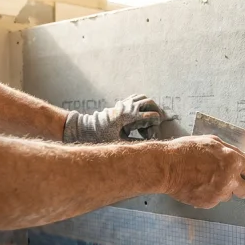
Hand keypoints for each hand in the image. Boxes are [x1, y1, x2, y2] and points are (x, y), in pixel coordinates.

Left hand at [63, 94, 178, 142]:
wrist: (86, 129)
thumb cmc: (101, 138)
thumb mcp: (119, 144)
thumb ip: (135, 144)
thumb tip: (149, 146)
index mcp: (128, 116)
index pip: (150, 115)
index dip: (156, 123)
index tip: (156, 131)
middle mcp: (126, 107)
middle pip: (149, 102)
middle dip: (156, 111)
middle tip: (159, 121)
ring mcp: (123, 104)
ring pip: (143, 98)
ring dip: (150, 105)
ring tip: (152, 116)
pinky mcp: (120, 104)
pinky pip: (135, 98)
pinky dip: (142, 103)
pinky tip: (142, 112)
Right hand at [162, 135, 244, 208]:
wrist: (166, 167)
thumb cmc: (186, 151)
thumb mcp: (212, 143)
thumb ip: (232, 151)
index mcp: (232, 161)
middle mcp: (229, 179)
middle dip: (241, 186)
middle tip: (227, 179)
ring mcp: (219, 193)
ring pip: (230, 195)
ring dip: (224, 189)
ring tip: (206, 179)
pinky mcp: (208, 203)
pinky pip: (216, 201)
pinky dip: (210, 194)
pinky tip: (199, 185)